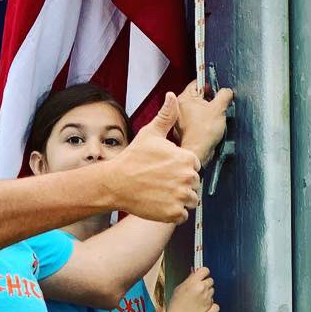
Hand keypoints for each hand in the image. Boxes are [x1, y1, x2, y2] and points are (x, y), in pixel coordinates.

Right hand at [108, 93, 200, 222]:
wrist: (116, 183)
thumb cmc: (133, 158)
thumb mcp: (150, 134)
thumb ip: (166, 116)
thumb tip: (172, 96)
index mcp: (187, 159)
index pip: (194, 166)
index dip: (181, 167)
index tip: (165, 168)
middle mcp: (188, 178)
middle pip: (194, 183)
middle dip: (181, 183)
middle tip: (161, 181)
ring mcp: (181, 197)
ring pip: (191, 200)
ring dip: (179, 199)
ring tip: (161, 192)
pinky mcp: (174, 213)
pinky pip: (183, 215)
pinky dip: (173, 212)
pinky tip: (160, 203)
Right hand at [168, 267, 214, 311]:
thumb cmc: (176, 305)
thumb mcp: (179, 288)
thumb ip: (189, 279)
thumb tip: (194, 271)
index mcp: (193, 282)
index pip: (205, 270)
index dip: (203, 272)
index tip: (201, 274)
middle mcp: (201, 288)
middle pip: (210, 280)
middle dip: (205, 282)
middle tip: (198, 286)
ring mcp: (206, 297)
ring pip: (212, 289)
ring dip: (207, 291)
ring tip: (197, 296)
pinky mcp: (209, 304)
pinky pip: (211, 298)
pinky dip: (207, 300)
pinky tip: (199, 303)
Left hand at [177, 82, 233, 165]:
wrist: (198, 152)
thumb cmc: (204, 132)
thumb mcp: (219, 108)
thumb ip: (224, 94)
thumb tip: (227, 91)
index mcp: (184, 98)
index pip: (197, 82)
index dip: (209, 86)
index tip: (216, 93)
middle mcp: (179, 107)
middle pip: (198, 96)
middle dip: (209, 100)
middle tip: (217, 108)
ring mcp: (180, 118)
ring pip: (197, 108)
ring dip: (207, 111)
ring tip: (213, 119)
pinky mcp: (185, 128)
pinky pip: (196, 119)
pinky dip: (203, 121)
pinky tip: (209, 127)